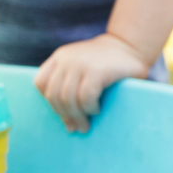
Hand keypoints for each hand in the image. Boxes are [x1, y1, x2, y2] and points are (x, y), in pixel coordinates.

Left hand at [34, 33, 148, 132]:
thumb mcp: (81, 65)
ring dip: (76, 116)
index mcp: (61, 57)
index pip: (41, 82)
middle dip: (64, 115)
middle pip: (54, 95)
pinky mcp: (97, 71)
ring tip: (85, 125)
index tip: (63, 112)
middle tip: (75, 127)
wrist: (131, 45)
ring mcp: (81, 64)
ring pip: (68, 99)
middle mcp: (67, 59)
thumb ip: (68, 81)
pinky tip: (96, 109)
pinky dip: (89, 108)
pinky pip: (85, 98)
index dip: (49, 101)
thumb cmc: (107, 62)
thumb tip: (65, 121)